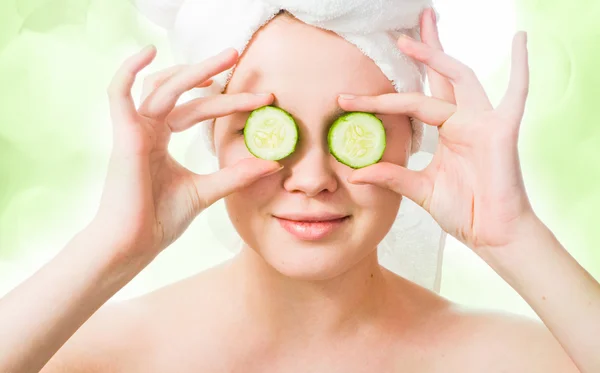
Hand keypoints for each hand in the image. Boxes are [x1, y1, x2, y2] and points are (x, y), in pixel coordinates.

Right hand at [93, 46, 281, 262]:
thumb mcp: (208, 191)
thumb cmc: (160, 220)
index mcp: (161, 138)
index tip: (262, 100)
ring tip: (224, 59)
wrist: (134, 246)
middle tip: (238, 56)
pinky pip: (119, 93)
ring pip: (161, 87)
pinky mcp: (124, 136)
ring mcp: (134, 130)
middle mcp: (148, 128)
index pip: (197, 109)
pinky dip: (128, 70)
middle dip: (210, 73)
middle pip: (180, 90)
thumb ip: (236, 174)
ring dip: (191, 70)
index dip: (228, 103)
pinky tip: (148, 52)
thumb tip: (274, 163)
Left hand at [338, 8, 535, 251]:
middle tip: (398, 33)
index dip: (380, 99)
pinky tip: (520, 39)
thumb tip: (356, 172)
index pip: (411, 103)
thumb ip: (390, 176)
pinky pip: (516, 94)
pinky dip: (520, 67)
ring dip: (436, 56)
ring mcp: (482, 122)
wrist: (491, 234)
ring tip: (410, 39)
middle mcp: (463, 120)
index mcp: (446, 131)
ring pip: (459, 78)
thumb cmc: (464, 211)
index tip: (347, 98)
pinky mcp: (501, 131)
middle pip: (440, 77)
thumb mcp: (418, 189)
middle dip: (422, 52)